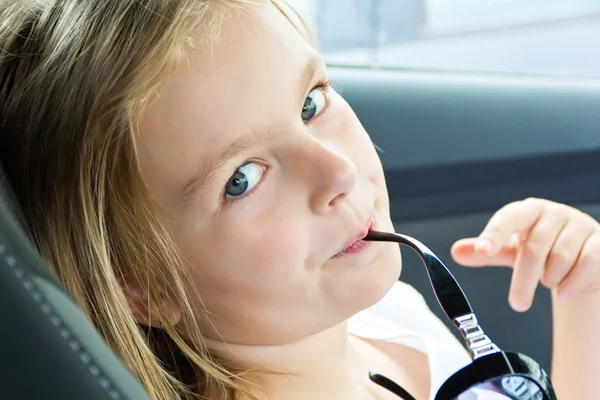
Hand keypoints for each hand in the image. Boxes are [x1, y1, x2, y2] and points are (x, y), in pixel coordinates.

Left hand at [451, 198, 599, 311]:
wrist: (582, 252)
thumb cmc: (541, 248)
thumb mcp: (511, 250)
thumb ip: (486, 251)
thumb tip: (456, 252)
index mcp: (527, 211)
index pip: (507, 219)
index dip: (494, 235)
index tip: (482, 250)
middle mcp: (553, 213)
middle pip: (533, 249)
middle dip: (523, 281)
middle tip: (517, 304)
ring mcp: (579, 224)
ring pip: (560, 259)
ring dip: (550, 279)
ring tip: (548, 282)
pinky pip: (587, 263)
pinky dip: (573, 282)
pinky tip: (564, 292)